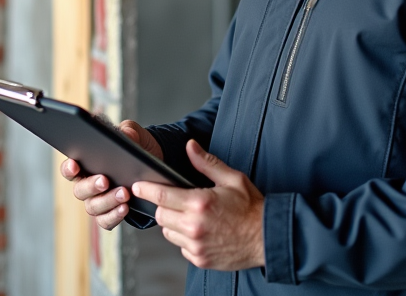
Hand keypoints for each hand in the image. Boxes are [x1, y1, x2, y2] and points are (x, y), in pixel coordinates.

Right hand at [60, 120, 163, 229]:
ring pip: (93, 206)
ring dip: (107, 201)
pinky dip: (114, 215)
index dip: (68, 168)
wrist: (155, 165)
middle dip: (91, 186)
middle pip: (79, 190)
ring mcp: (98, 201)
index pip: (69, 168)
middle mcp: (87, 185)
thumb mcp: (135, 134)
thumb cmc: (137, 147)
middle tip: (104, 180)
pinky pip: (105, 220)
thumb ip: (128, 131)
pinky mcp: (110, 214)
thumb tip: (125, 135)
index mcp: (86, 164)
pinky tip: (125, 208)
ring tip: (124, 193)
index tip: (74, 165)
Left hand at [132, 140, 264, 270]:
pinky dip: (184, 239)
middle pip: (160, 215)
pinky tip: (200, 231)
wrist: (268, 238)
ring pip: (168, 232)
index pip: (161, 195)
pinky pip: (180, 247)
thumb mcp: (232, 179)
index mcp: (200, 203)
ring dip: (172, 223)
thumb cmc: (251, 208)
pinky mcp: (200, 259)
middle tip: (175, 199)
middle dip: (163, 205)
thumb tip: (190, 146)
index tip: (137, 186)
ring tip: (191, 216)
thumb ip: (206, 163)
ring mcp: (196, 246)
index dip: (145, 189)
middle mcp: (194, 226)